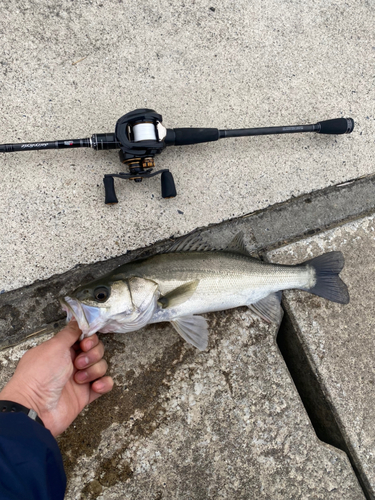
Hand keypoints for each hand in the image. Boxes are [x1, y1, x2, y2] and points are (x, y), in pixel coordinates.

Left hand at [0, 320, 112, 436]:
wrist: (35, 408)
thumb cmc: (39, 376)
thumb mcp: (54, 346)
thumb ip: (70, 332)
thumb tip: (78, 320)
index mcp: (61, 350)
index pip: (84, 338)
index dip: (89, 340)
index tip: (85, 344)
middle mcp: (70, 363)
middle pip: (96, 351)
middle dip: (92, 355)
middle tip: (78, 363)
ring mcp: (79, 379)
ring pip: (100, 367)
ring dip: (94, 371)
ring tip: (79, 379)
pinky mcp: (85, 395)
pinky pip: (104, 385)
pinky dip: (104, 384)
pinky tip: (96, 386)